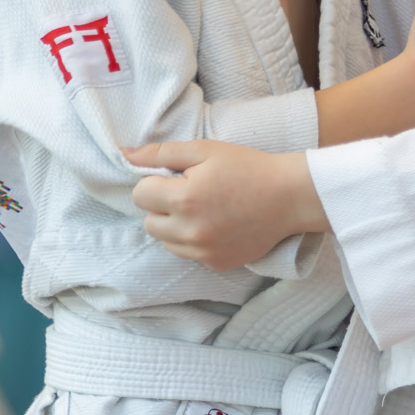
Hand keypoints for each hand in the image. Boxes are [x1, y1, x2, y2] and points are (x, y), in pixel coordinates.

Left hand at [125, 140, 325, 269]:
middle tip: (191, 193)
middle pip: (149, 223)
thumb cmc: (247, 167)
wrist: (290, 197)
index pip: (140, 195)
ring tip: (204, 209)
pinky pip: (189, 255)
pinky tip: (217, 225)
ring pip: (166, 242)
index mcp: (183, 199)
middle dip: (162, 206)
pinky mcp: (216, 264)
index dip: (156, 183)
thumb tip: (124, 154)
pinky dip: (195, 241)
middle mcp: (189, 231)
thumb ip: (161, 152)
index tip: (178, 177)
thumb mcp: (205, 150)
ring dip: (175, 226)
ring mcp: (203, 252)